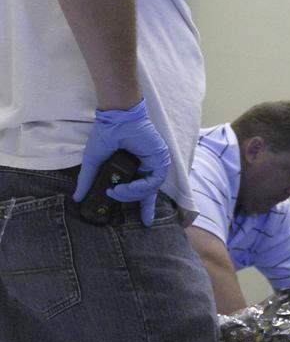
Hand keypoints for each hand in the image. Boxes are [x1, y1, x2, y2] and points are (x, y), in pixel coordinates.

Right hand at [73, 99, 170, 225]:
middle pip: (148, 193)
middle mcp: (147, 167)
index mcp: (135, 168)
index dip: (144, 207)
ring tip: (115, 192)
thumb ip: (88, 180)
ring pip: (149, 189)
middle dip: (144, 207)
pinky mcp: (160, 159)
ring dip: (131, 194)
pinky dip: (138, 187)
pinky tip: (124, 188)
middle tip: (140, 219)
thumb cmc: (106, 135)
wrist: (116, 119)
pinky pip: (153, 181)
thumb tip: (77, 198)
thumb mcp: (94, 162)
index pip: (142, 191)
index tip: (144, 222)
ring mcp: (155, 163)